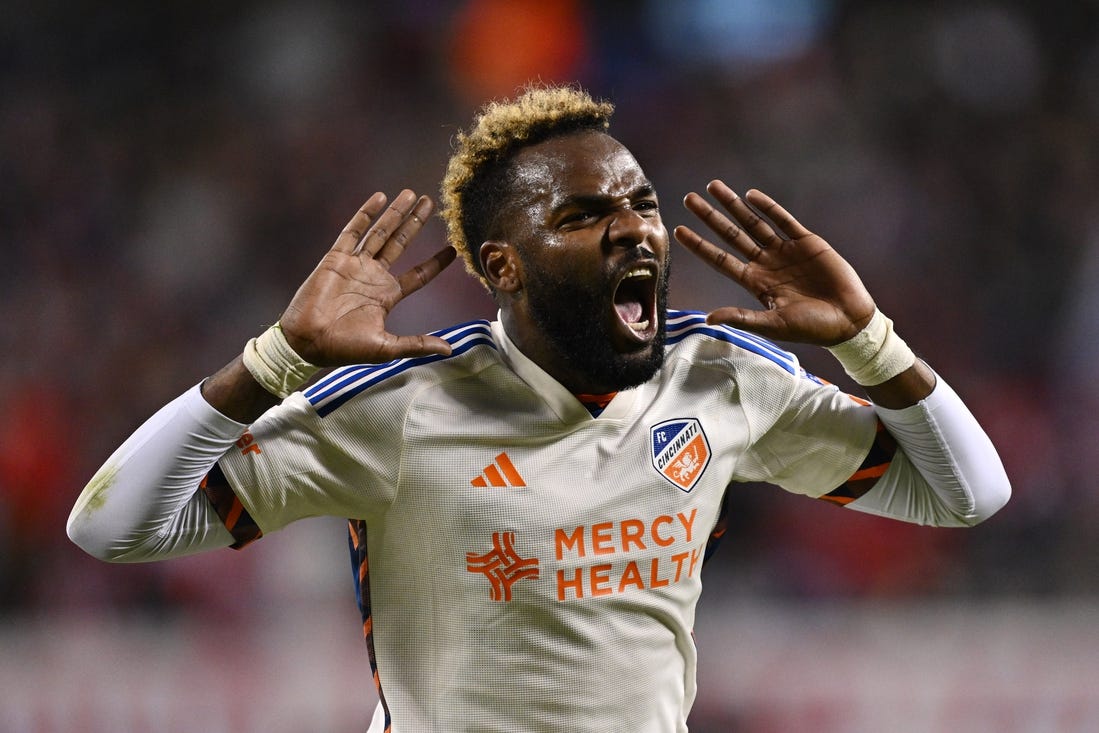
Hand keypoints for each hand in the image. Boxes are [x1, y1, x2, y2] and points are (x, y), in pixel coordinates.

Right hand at [278, 190, 456, 365]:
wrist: (308, 343)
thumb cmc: (345, 349)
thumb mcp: (388, 348)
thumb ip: (417, 344)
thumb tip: (449, 350)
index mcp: (387, 295)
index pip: (419, 274)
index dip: (436, 262)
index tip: (453, 250)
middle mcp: (373, 276)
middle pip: (401, 243)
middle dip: (415, 223)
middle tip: (431, 203)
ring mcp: (355, 265)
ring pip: (380, 232)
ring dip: (395, 213)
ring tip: (411, 194)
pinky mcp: (336, 258)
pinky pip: (353, 231)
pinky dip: (366, 214)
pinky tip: (379, 198)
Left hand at [674, 181, 875, 345]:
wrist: (849, 320)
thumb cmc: (811, 328)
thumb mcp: (773, 325)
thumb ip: (742, 318)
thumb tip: (709, 318)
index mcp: (754, 283)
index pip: (720, 259)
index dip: (699, 245)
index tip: (679, 230)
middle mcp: (765, 263)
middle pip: (730, 235)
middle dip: (710, 217)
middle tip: (689, 199)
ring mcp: (784, 251)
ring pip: (753, 222)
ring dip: (734, 205)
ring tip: (713, 187)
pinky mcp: (806, 242)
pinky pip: (783, 220)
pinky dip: (768, 207)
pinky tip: (751, 195)